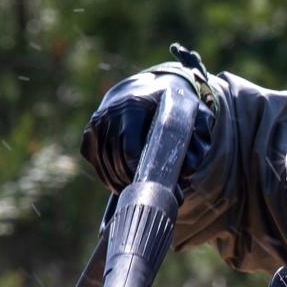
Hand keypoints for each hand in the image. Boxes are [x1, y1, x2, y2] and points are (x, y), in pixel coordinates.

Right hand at [81, 62, 213, 192]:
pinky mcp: (88, 135)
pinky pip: (98, 166)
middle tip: (156, 196)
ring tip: (143, 192)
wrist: (143, 90)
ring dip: (123, 185)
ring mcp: (96, 125)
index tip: (160, 188)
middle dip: (136, 184)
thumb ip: (199, 140)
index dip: (143, 174)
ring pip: (107, 169)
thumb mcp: (194, 115)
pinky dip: (110, 178)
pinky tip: (127, 180)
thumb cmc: (173, 107)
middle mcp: (110, 114)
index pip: (131, 151)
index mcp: (134, 106)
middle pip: (118, 164)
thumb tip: (187, 171)